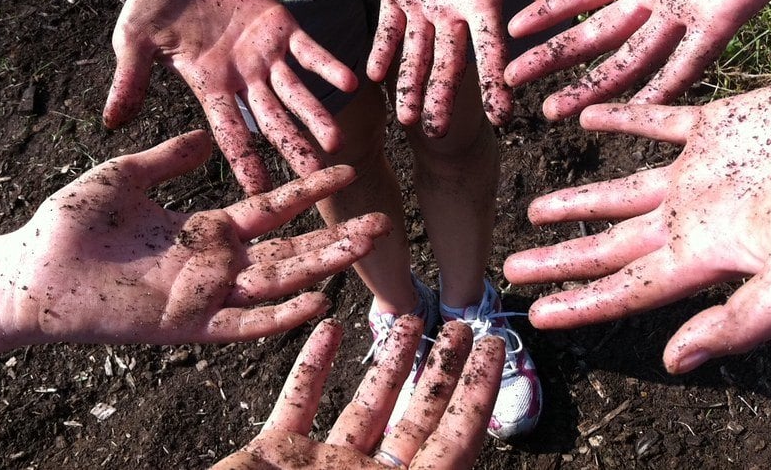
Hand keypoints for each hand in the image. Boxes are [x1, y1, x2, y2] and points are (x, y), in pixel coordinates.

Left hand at [3, 130, 389, 344]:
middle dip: (334, 236)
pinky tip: (319, 302)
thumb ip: (169, 158)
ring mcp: (203, 293)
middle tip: (382, 221)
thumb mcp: (127, 176)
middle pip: (289, 248)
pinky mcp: (184, 324)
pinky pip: (243, 322)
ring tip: (365, 247)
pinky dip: (280, 315)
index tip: (345, 169)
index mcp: (203, 227)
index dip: (308, 190)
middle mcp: (213, 262)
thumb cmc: (71, 223)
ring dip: (323, 267)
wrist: (30, 270)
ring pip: (277, 281)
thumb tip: (207, 132)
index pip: (272, 207)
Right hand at [103, 0, 358, 193]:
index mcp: (209, 86)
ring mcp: (264, 53)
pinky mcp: (281, 25)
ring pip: (296, 91)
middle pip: (271, 120)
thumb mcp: (133, 42)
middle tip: (314, 179)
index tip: (260, 192)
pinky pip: (309, 49)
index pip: (230, 131)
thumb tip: (109, 122)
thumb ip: (130, 80)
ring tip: (335, 142)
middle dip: (291, 147)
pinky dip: (328, 65)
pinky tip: (350, 82)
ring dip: (315, 115)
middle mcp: (242, 77)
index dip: (245, 161)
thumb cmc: (150, 4)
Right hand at [212, 316, 504, 469]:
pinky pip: (299, 404)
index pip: (453, 442)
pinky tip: (327, 329)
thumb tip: (467, 464)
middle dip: (441, 370)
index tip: (495, 348)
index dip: (476, 395)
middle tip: (461, 323)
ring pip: (364, 406)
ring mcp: (320, 468)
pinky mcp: (276, 455)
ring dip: (386, 362)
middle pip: (416, 418)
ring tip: (408, 317)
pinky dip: (312, 367)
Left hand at [368, 0, 560, 131]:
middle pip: (448, 64)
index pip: (491, 50)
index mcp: (485, 0)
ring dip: (411, 84)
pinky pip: (387, 28)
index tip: (502, 117)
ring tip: (406, 117)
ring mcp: (424, 3)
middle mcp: (454, 11)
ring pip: (416, 54)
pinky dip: (382, 50)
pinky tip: (375, 75)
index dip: (494, 84)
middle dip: (442, 98)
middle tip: (435, 133)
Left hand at [503, 75, 770, 372]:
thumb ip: (738, 321)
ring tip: (535, 207)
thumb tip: (674, 363)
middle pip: (611, 244)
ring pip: (623, 188)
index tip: (535, 314)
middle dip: (562, 257)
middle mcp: (696, 216)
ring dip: (579, 198)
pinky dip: (622, 117)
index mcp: (707, 254)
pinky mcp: (720, 123)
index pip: (627, 288)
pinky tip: (585, 117)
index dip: (582, 303)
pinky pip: (658, 120)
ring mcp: (705, 170)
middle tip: (511, 267)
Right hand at [505, 0, 770, 119]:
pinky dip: (662, 83)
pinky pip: (690, 59)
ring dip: (594, 84)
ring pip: (631, 56)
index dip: (549, 12)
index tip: (513, 31)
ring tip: (554, 110)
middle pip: (596, 33)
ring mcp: (691, 8)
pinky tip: (633, 104)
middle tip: (513, 82)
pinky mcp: (725, 16)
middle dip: (555, 59)